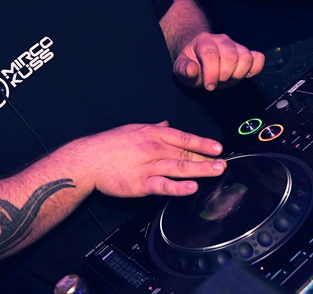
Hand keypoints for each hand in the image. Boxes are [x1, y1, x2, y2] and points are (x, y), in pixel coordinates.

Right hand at [70, 121, 225, 197]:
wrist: (88, 159)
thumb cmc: (109, 144)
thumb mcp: (132, 129)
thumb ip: (153, 128)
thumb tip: (166, 124)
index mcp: (152, 134)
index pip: (183, 137)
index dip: (202, 142)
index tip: (217, 147)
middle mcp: (153, 148)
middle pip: (185, 153)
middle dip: (207, 158)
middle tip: (224, 163)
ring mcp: (148, 166)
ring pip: (179, 167)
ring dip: (200, 170)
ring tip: (216, 171)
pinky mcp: (140, 184)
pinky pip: (163, 186)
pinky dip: (179, 187)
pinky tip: (192, 188)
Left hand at [173, 32, 264, 89]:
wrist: (199, 58)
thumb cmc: (191, 64)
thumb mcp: (180, 68)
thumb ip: (183, 69)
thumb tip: (191, 70)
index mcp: (203, 41)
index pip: (211, 55)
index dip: (211, 73)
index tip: (208, 86)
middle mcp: (221, 40)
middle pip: (230, 56)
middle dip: (224, 75)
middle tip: (217, 81)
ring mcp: (235, 45)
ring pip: (246, 57)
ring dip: (238, 73)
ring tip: (228, 78)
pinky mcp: (246, 53)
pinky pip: (258, 58)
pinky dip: (256, 68)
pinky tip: (245, 75)